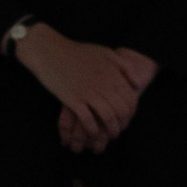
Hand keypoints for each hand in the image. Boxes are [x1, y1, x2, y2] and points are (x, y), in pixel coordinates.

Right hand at [15, 26, 155, 152]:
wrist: (49, 51)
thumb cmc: (78, 52)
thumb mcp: (106, 53)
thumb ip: (124, 65)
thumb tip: (136, 84)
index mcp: (113, 73)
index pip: (131, 98)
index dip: (131, 112)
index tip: (127, 118)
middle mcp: (104, 84)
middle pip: (121, 110)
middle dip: (123, 124)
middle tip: (119, 130)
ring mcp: (88, 92)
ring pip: (107, 117)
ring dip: (110, 130)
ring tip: (110, 135)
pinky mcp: (72, 99)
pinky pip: (87, 119)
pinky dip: (92, 129)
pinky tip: (93, 132)